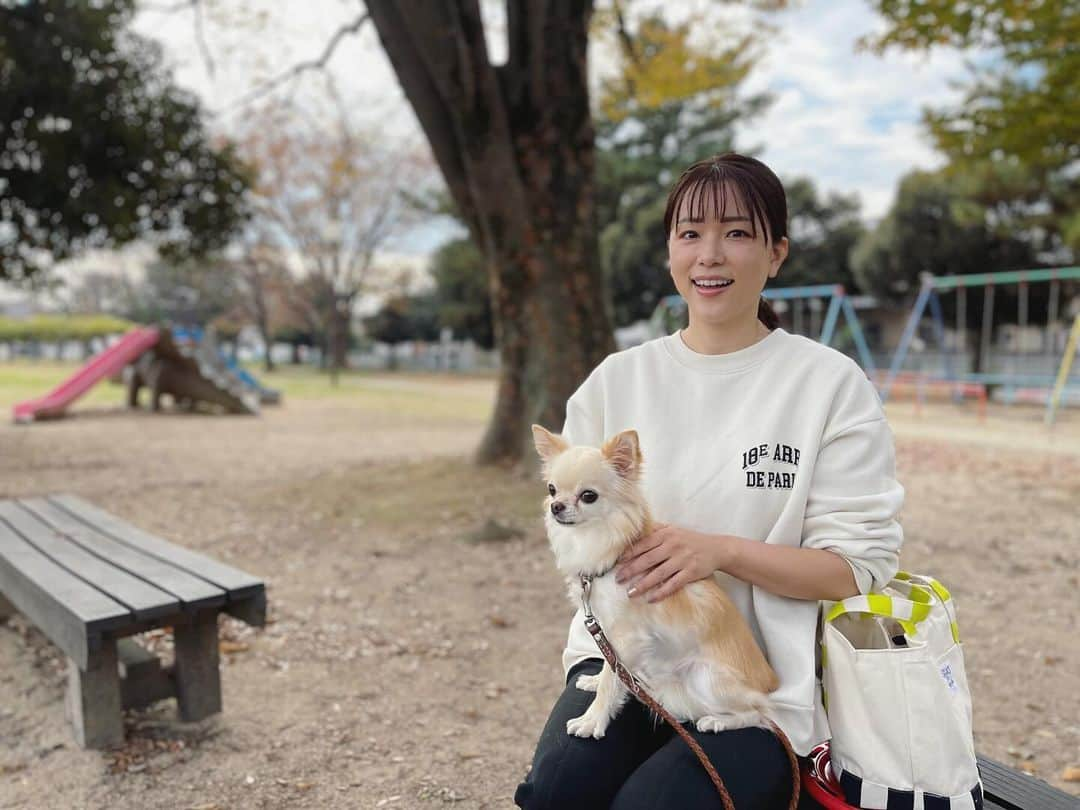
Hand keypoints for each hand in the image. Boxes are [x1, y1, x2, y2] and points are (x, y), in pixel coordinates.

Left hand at [614, 523, 728, 602]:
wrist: (717, 548)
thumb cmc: (690, 540)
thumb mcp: (673, 529)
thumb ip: (656, 530)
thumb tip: (634, 533)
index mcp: (666, 534)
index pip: (643, 545)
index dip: (629, 554)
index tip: (617, 563)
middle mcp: (672, 546)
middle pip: (647, 560)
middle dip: (630, 570)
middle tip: (618, 579)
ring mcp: (682, 560)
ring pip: (658, 574)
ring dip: (642, 584)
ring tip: (630, 592)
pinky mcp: (691, 572)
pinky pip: (673, 585)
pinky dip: (661, 592)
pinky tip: (651, 599)